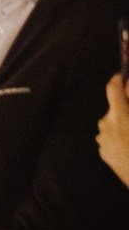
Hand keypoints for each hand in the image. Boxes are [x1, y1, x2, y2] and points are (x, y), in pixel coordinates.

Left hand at [97, 74, 128, 188]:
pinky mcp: (103, 153)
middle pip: (115, 109)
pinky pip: (111, 139)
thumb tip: (128, 85)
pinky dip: (120, 138)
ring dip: (124, 125)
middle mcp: (106, 124)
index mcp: (119, 114)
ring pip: (113, 124)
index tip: (123, 77)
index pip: (113, 88)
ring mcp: (102, 140)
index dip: (118, 79)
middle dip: (126, 109)